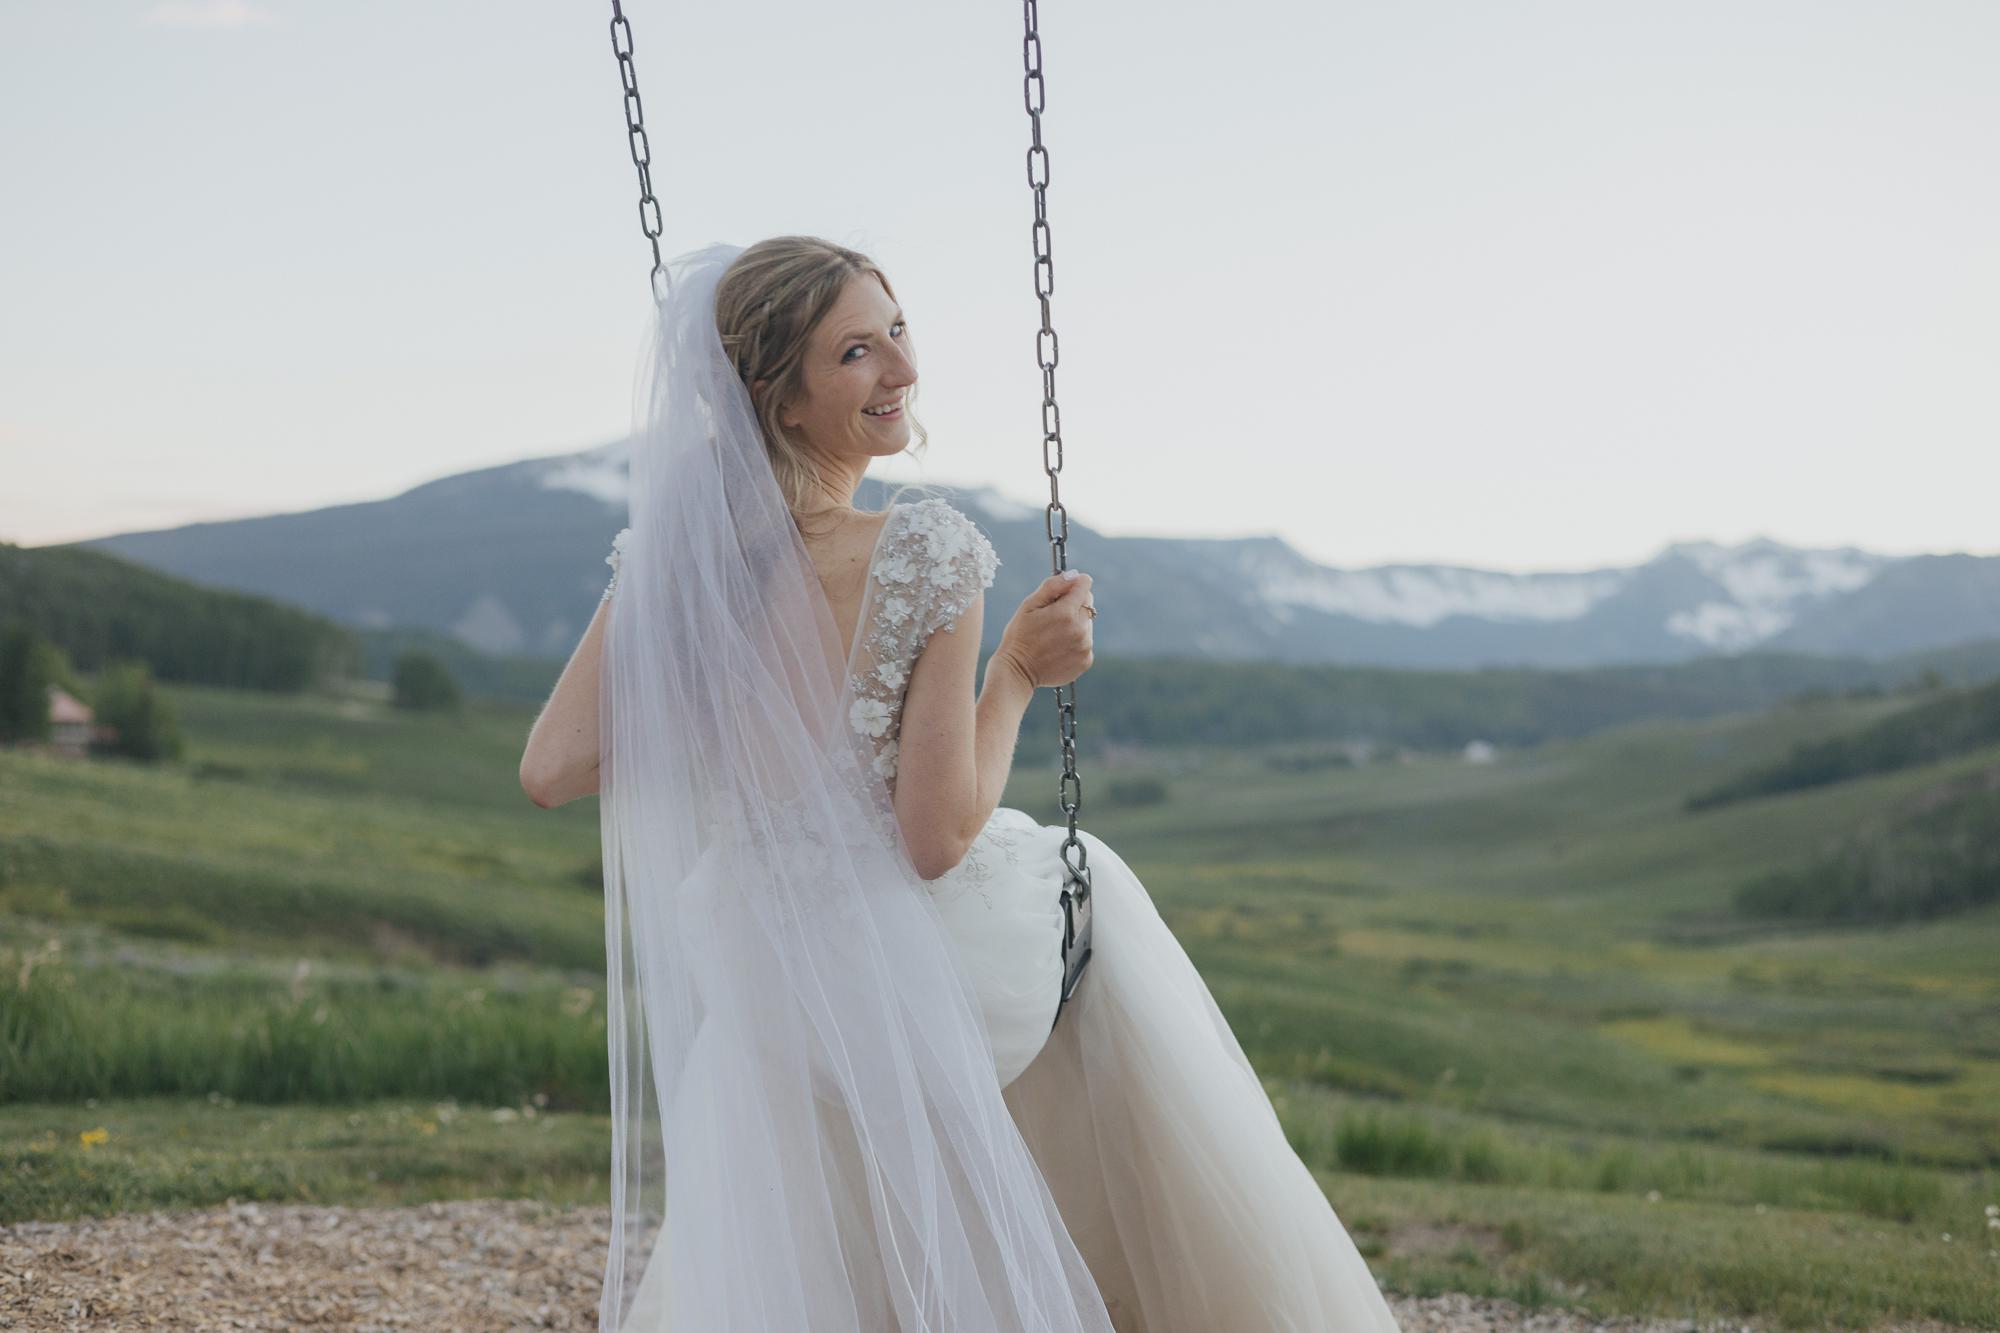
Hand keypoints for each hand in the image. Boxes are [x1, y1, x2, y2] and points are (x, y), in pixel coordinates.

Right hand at [994, 571, 1094, 687]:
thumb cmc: (1020, 635)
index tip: (1062, 592)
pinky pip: (1086, 642)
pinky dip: (1075, 642)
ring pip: (1087, 623)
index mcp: (1066, 612)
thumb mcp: (1029, 605)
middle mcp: (1080, 629)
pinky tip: (1058, 648)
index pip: (1085, 584)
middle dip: (1073, 605)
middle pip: (1088, 603)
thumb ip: (1052, 586)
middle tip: (1052, 618)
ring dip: (1074, 624)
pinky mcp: (1086, 660)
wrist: (1017, 671)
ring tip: (1053, 636)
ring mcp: (1085, 646)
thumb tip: (1074, 574)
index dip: (1073, 585)